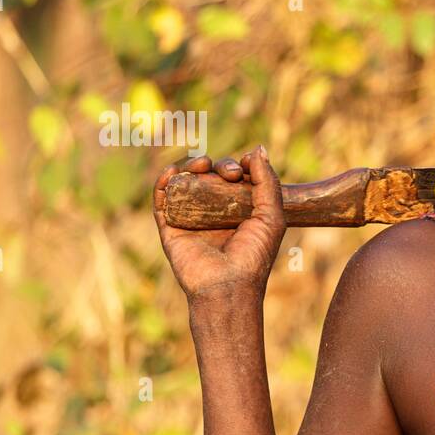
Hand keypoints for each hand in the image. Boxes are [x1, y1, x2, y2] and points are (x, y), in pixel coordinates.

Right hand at [152, 146, 285, 302]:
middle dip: (220, 165)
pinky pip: (162, 198)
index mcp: (237, 211)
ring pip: (185, 181)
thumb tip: (257, 149)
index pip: (233, 179)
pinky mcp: (169, 226)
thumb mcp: (272, 216)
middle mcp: (213, 213)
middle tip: (231, 173)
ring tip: (202, 164)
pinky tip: (173, 172)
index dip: (237, 167)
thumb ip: (268, 182)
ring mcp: (190, 218)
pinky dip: (164, 180)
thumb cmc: (254, 255)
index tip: (244, 167)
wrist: (229, 284)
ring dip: (190, 165)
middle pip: (210, 176)